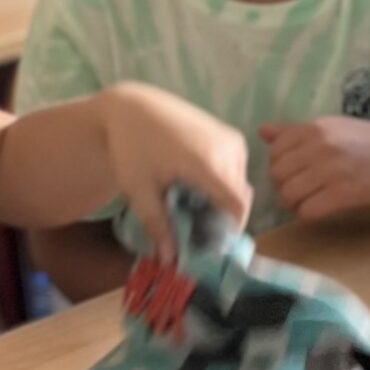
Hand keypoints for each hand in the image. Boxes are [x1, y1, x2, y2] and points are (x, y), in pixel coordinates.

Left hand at [101, 84, 251, 253]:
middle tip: (193, 228)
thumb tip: (169, 262)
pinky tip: (196, 186)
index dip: (228, 231)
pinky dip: (222, 184)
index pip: (238, 207)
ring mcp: (232, 139)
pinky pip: (236, 170)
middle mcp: (228, 149)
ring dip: (222, 201)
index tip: (207, 243)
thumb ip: (157, 225)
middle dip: (221, 219)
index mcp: (208, 163)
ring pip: (239, 185)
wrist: (131, 107)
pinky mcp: (230, 134)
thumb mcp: (139, 190)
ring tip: (191, 205)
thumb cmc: (131, 148)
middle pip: (239, 199)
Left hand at [261, 116, 369, 222]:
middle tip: (299, 189)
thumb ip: (295, 131)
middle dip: (284, 186)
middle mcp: (319, 147)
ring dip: (294, 203)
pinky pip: (308, 211)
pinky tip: (319, 208)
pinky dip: (308, 214)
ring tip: (307, 200)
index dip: (279, 165)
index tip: (292, 171)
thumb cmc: (368, 140)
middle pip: (278, 175)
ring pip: (289, 195)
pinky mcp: (343, 193)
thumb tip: (263, 131)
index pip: (275, 151)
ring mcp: (331, 171)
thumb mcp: (331, 127)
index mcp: (314, 128)